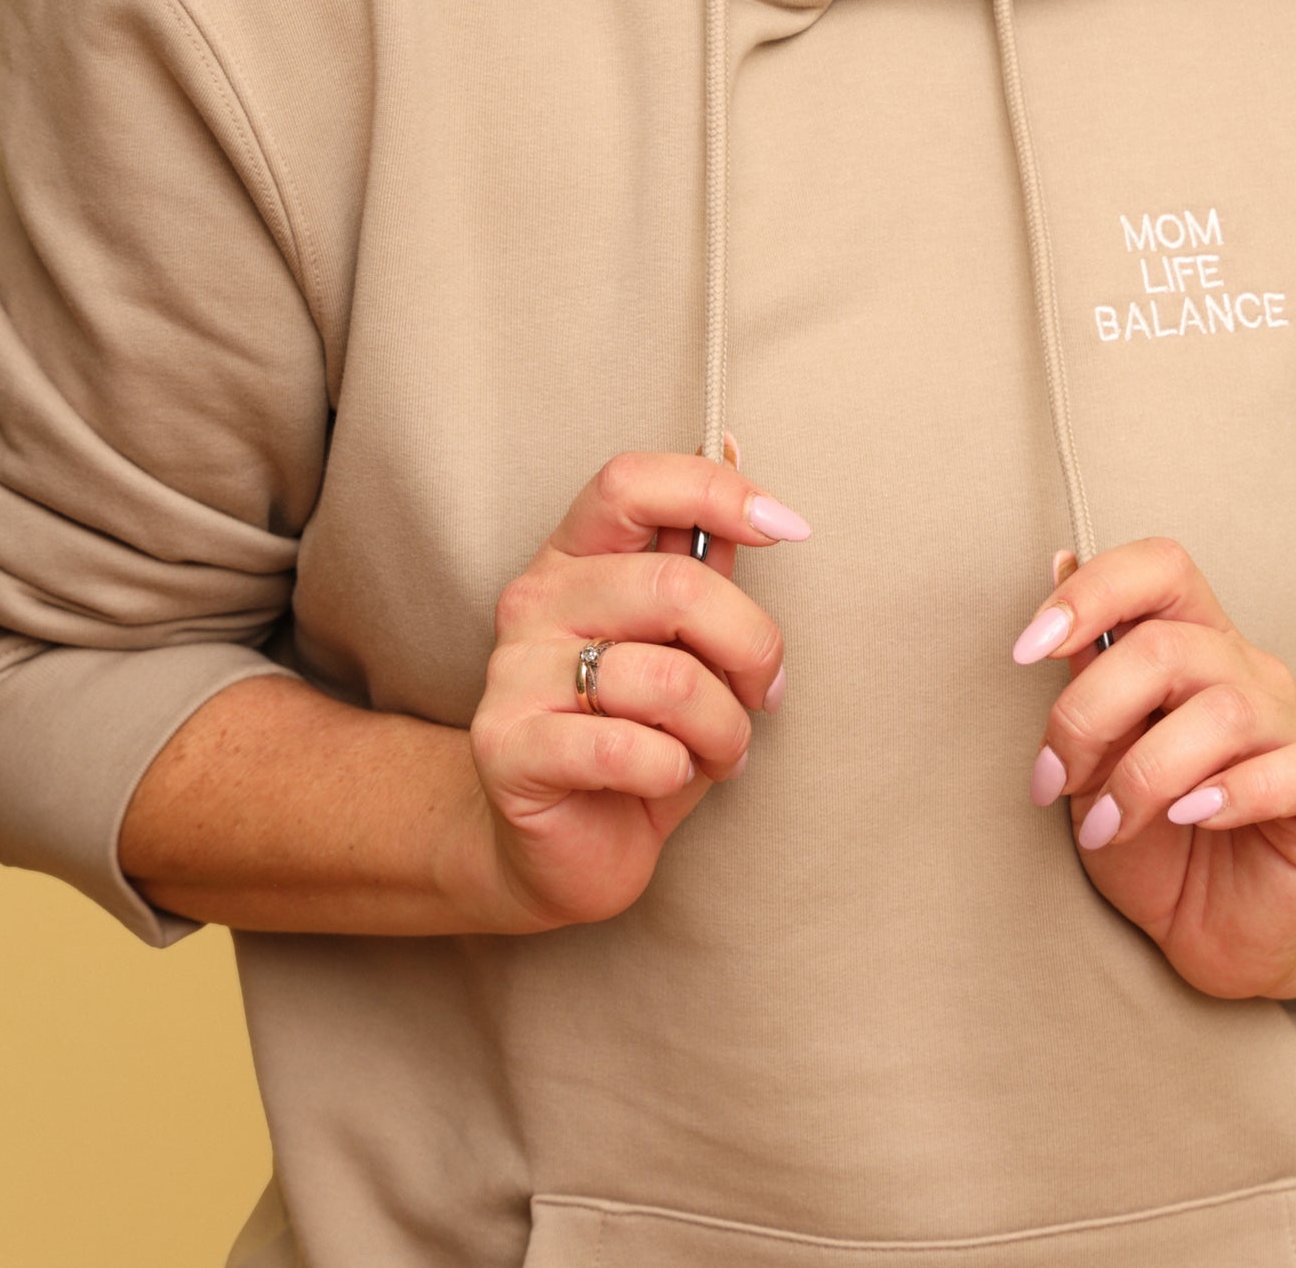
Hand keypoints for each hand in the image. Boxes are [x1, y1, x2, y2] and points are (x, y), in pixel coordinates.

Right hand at [462, 447, 807, 933]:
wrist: (562, 846)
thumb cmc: (634, 734)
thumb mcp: (681, 643)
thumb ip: (701, 559)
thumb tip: (733, 448)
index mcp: (575, 556)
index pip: (630, 482)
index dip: (716, 491)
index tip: (788, 529)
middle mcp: (535, 601)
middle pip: (674, 584)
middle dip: (751, 646)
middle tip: (765, 693)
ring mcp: (512, 673)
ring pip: (664, 677)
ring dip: (723, 727)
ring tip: (717, 751)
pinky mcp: (507, 749)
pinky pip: (626, 748)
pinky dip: (673, 770)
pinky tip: (664, 777)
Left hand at [1016, 540, 1295, 998]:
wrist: (1219, 931)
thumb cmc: (1154, 836)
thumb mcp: (1097, 759)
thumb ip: (1085, 671)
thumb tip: (1059, 562)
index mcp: (1190, 643)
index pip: (1160, 568)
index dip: (1093, 592)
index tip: (1026, 650)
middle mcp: (1246, 672)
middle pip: (1169, 645)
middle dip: (1090, 713)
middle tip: (1052, 779)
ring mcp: (1292, 729)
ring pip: (1224, 711)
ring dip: (1144, 775)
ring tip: (1105, 826)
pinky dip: (1234, 792)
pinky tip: (1192, 819)